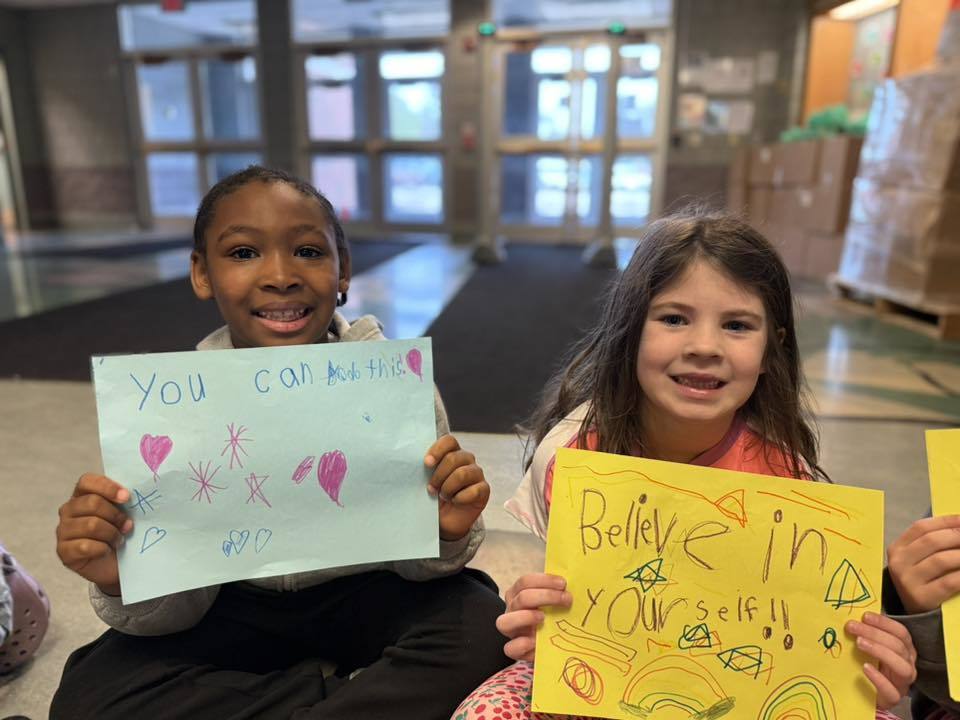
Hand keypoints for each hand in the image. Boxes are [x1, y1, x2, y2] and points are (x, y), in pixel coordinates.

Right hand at [56, 473, 132, 595]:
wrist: (118, 565)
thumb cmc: (122, 533)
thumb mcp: (126, 512)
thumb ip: (125, 499)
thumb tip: (140, 488)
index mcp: (82, 495)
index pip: (87, 481)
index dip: (107, 487)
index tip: (127, 497)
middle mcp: (68, 510)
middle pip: (92, 503)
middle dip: (116, 515)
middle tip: (128, 525)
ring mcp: (63, 531)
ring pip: (91, 525)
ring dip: (112, 533)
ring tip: (119, 540)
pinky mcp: (63, 551)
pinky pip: (85, 546)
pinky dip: (102, 549)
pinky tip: (107, 550)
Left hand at [425, 435, 489, 540]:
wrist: (444, 520)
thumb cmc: (434, 497)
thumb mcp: (425, 480)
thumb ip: (425, 469)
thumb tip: (419, 461)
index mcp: (452, 452)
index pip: (449, 441)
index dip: (437, 450)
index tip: (427, 464)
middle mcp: (466, 460)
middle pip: (453, 458)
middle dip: (439, 475)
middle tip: (431, 489)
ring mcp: (477, 474)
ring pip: (462, 473)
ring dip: (448, 488)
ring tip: (444, 496)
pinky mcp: (484, 489)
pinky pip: (474, 490)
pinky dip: (460, 498)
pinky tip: (456, 502)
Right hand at [495, 573, 571, 662]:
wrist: (548, 642)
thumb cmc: (551, 616)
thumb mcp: (553, 601)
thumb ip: (558, 592)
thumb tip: (573, 585)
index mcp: (518, 593)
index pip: (525, 582)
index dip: (544, 580)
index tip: (563, 583)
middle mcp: (512, 610)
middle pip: (521, 598)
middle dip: (546, 596)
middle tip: (566, 599)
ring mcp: (511, 630)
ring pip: (505, 622)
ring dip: (526, 617)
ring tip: (543, 618)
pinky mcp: (514, 649)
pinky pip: (510, 648)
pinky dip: (522, 644)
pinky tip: (535, 642)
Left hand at [845, 613, 916, 709]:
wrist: (866, 693)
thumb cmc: (870, 664)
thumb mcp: (870, 646)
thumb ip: (866, 633)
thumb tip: (853, 616)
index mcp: (905, 649)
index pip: (901, 632)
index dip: (884, 623)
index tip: (865, 616)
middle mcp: (908, 664)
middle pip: (898, 646)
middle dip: (874, 634)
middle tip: (852, 627)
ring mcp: (903, 683)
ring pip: (902, 667)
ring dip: (880, 652)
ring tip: (859, 643)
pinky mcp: (893, 698)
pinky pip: (891, 691)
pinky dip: (879, 678)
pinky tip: (865, 668)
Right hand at [887, 515, 959, 613]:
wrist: (915, 615)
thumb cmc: (922, 581)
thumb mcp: (918, 560)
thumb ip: (933, 543)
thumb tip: (959, 525)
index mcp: (897, 549)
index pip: (921, 527)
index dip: (946, 521)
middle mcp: (898, 563)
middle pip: (932, 541)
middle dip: (958, 536)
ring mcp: (908, 581)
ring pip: (942, 560)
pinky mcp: (921, 598)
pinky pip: (950, 581)